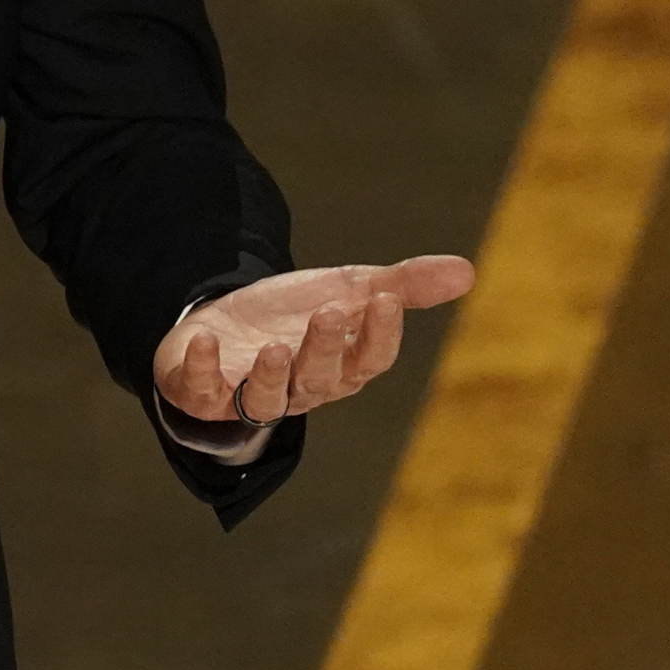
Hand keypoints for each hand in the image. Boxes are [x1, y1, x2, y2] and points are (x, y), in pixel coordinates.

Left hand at [152, 255, 475, 430]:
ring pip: (267, 399)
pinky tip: (204, 342)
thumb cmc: (295, 316)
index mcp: (341, 368)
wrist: (227, 327)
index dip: (379, 334)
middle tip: (330, 312)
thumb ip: (403, 285)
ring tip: (275, 347)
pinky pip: (202, 390)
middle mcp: (301, 388)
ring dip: (271, 376)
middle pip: (320, 379)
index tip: (384, 298)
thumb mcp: (348, 291)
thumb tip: (468, 271)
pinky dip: (202, 369)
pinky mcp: (204, 390)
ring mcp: (250, 394)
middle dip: (325, 348)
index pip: (369, 360)